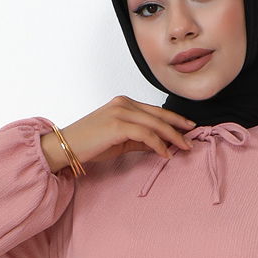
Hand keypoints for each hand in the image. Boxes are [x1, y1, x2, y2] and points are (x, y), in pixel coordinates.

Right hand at [41, 96, 197, 172]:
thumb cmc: (89, 144)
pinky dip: (159, 145)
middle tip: (192, 140)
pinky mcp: (118, 125)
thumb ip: (139, 140)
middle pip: (158, 115)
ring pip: (155, 123)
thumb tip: (158, 145)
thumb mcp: (119, 141)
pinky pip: (146, 134)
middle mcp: (123, 103)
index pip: (154, 110)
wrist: (65, 146)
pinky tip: (166, 154)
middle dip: (178, 128)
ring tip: (184, 148)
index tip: (188, 128)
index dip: (173, 119)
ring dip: (173, 137)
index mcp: (123, 103)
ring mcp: (121, 112)